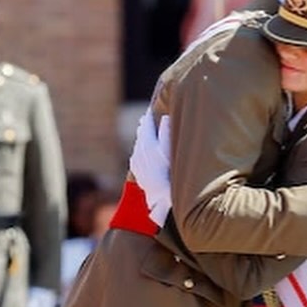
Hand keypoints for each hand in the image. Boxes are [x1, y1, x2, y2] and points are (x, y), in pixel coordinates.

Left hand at [128, 110, 171, 225]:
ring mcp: (137, 163)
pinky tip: (140, 152)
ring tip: (143, 132)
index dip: (149, 117)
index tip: (150, 109)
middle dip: (144, 127)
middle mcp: (139, 152)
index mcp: (147, 144)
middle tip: (145, 119)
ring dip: (141, 139)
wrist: (161, 197)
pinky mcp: (138, 173)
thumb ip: (167, 133)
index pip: (147, 125)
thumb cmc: (169, 173)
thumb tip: (164, 117)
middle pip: (141, 135)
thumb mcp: (170, 151)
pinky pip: (137, 157)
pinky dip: (139, 151)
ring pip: (138, 146)